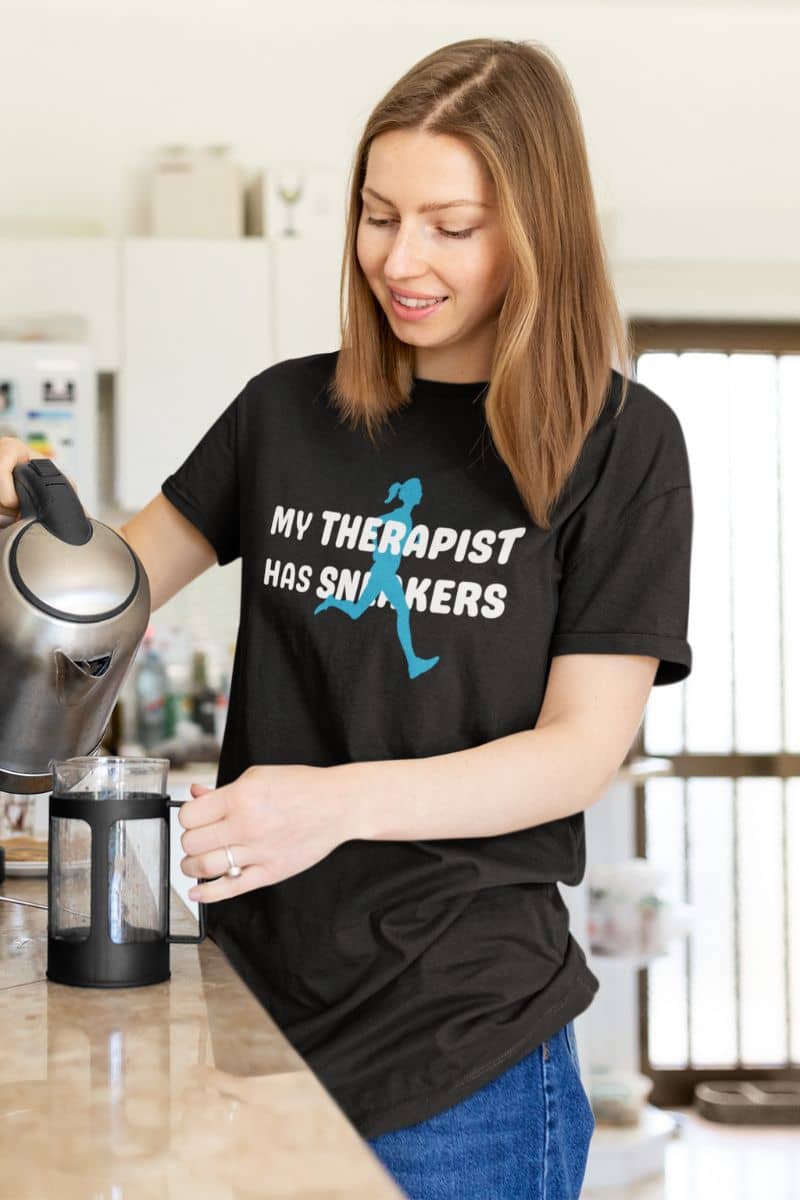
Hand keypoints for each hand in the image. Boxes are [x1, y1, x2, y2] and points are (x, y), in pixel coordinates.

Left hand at [178, 763, 353, 903]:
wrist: (338, 804)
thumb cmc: (301, 787)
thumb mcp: (258, 776)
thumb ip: (223, 790)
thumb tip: (195, 796)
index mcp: (240, 797)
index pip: (189, 815)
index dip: (188, 816)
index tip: (194, 817)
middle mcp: (246, 826)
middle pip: (192, 843)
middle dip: (190, 840)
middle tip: (199, 837)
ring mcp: (258, 852)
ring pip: (204, 867)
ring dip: (191, 866)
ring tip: (195, 861)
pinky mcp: (270, 872)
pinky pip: (231, 888)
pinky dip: (208, 893)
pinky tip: (197, 891)